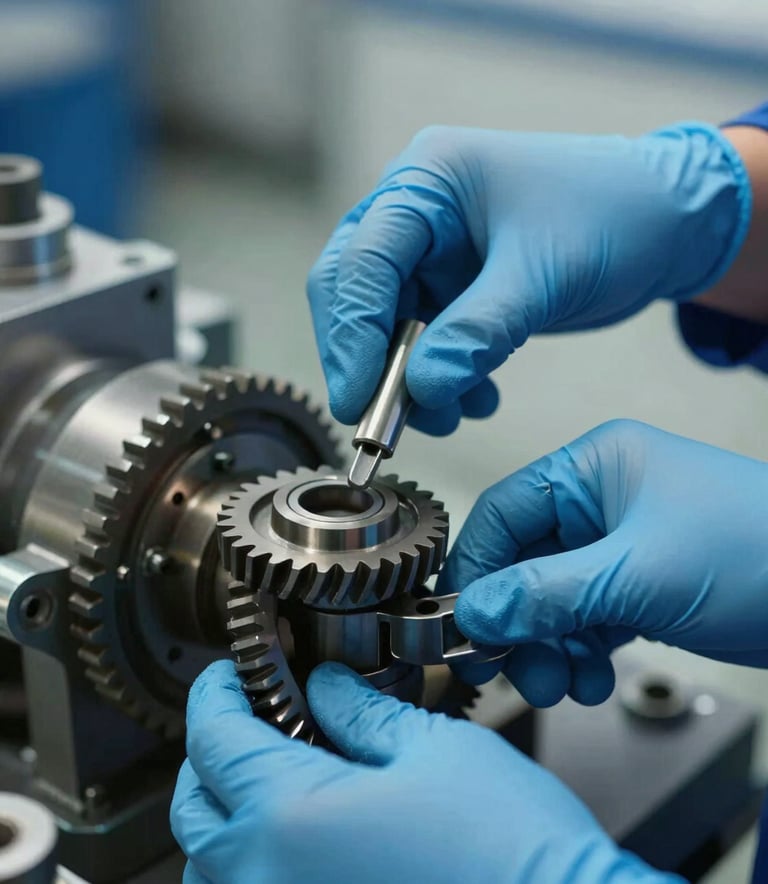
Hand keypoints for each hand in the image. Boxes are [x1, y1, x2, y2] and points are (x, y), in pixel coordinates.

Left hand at [172, 660, 675, 883]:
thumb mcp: (434, 748)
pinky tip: (302, 841)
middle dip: (211, 754)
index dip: (215, 693)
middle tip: (250, 718)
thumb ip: (362, 712)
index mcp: (289, 818)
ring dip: (226, 818)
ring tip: (273, 779)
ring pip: (211, 870)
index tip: (228, 674)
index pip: (213, 740)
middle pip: (195, 810)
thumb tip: (326, 688)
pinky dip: (253, 869)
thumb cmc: (511, 850)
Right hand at [307, 124, 749, 431]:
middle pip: (356, 291)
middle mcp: (418, 209)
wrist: (668, 221)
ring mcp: (433, 249)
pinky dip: (440, 377)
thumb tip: (423, 391)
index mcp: (429, 179)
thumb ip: (477, 334)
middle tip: (380, 422)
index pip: (363, 260)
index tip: (358, 400)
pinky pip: (425, 339)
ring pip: (387, 324)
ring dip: (407, 379)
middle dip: (368, 361)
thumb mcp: (544, 276)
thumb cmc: (616, 215)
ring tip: (445, 417)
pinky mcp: (454, 285)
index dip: (351, 335)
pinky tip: (476, 399)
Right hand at [438, 419, 767, 706]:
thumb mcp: (637, 573)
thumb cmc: (757, 550)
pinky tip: (591, 679)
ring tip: (560, 682)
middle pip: (524, 562)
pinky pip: (585, 620)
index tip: (461, 619)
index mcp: (594, 467)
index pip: (504, 511)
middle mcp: (601, 502)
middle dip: (516, 621)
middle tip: (507, 666)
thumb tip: (475, 611)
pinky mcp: (639, 586)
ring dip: (548, 646)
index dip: (477, 567)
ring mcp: (620, 547)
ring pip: (551, 599)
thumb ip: (546, 594)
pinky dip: (580, 653)